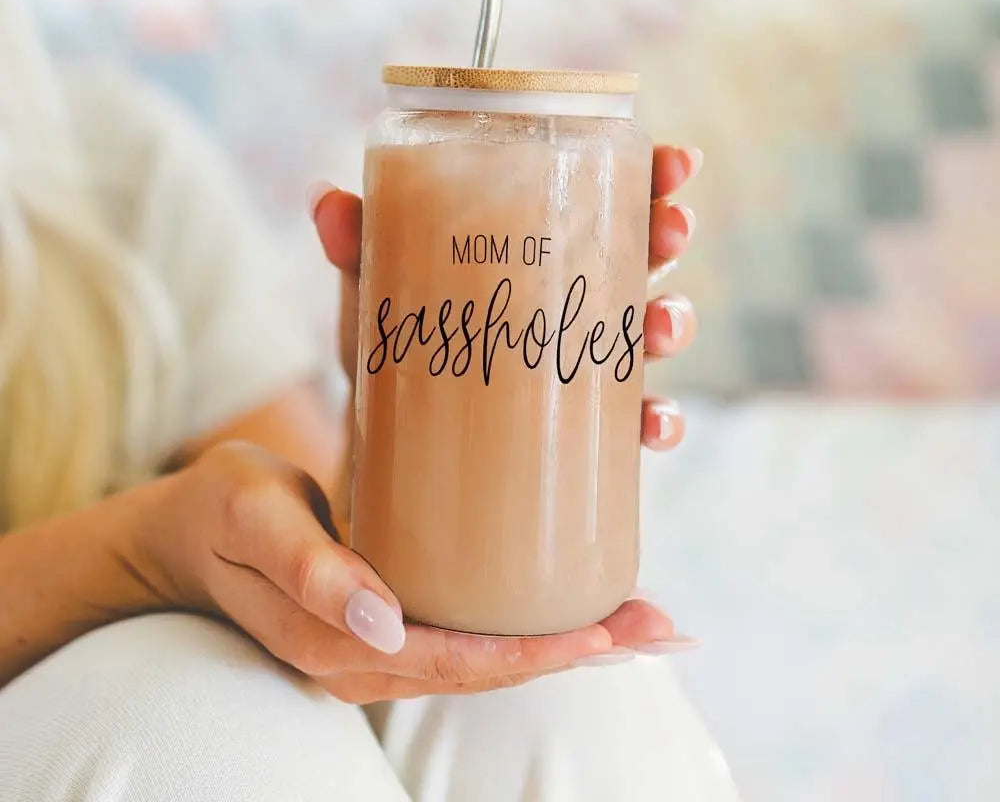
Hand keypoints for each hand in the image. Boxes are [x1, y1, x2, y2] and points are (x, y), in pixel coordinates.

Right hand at [135, 441, 646, 703]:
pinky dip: (527, 629)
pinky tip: (569, 609)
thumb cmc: (225, 512)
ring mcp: (382, 647)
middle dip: (578, 652)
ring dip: (565, 644)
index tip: (610, 633)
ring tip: (639, 620)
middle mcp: (370, 660)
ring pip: (488, 660)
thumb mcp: (255, 520)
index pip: (458, 663)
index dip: (539, 653)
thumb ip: (310, 570)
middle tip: (660, 624)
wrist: (191, 531)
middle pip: (491, 670)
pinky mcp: (390, 619)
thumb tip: (382, 622)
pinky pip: (469, 636)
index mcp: (340, 645)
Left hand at [307, 144, 702, 666]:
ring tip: (658, 326)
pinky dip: (655, 422)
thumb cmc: (399, 345)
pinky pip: (634, 421)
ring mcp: (582, 360)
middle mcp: (574, 297)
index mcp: (540, 247)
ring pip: (649, 331)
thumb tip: (325, 199)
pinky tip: (651, 424)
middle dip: (668, 236)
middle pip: (642, 255)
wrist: (388, 438)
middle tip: (671, 227)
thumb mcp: (377, 291)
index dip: (650, 175)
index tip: (676, 161)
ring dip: (670, 322)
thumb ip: (357, 247)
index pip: (606, 197)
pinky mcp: (579, 425)